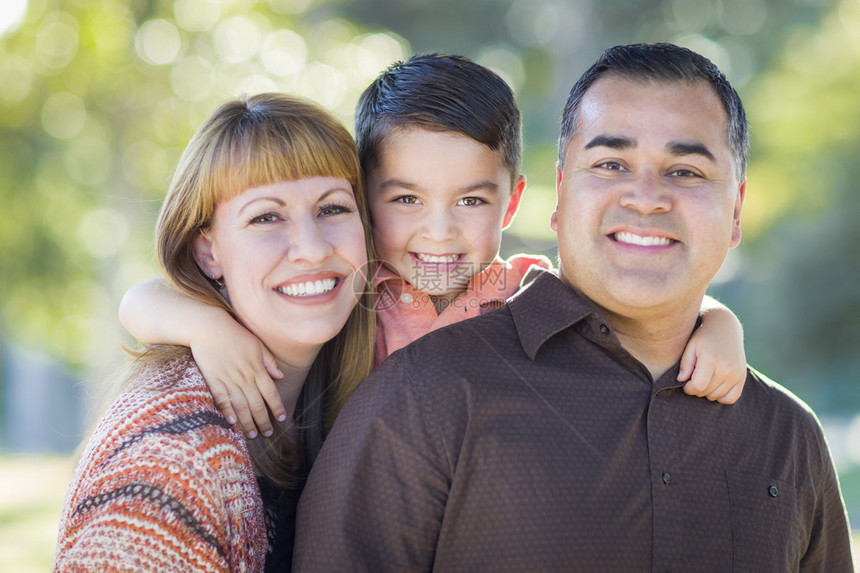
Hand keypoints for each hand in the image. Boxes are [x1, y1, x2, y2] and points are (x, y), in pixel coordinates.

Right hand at [192, 315, 285, 437]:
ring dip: (247, 422)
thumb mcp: (257, 344)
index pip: (271, 393)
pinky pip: (221, 398)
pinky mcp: (213, 378)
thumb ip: (269, 362)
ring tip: (251, 435)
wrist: (209, 326)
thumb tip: (280, 376)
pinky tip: (232, 422)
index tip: (281, 418)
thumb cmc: (234, 334)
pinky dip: (227, 411)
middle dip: (263, 421)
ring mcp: (228, 378)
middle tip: (267, 433)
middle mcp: (245, 376)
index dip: (277, 407)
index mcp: (257, 368)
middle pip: (257, 404)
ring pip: (241, 405)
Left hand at [678, 338, 744, 404]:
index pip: (698, 386)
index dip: (688, 388)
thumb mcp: (691, 346)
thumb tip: (681, 380)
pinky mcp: (742, 377)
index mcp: (711, 360)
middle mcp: (727, 368)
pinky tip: (715, 387)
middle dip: (696, 389)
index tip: (685, 383)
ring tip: (704, 379)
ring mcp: (737, 374)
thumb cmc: (704, 337)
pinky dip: (721, 397)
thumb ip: (685, 364)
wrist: (725, 327)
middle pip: (707, 392)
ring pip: (717, 396)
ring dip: (707, 392)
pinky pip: (732, 398)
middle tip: (694, 378)